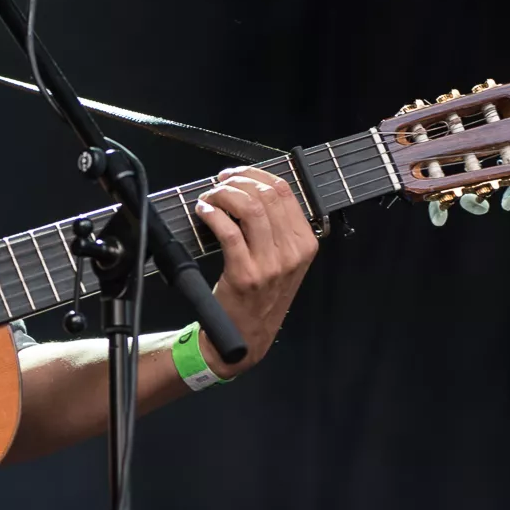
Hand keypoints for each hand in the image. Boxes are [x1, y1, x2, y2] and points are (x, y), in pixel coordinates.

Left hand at [195, 166, 318, 377]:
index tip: (236, 174)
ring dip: (224, 195)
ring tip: (211, 198)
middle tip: (219, 183)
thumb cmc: (262, 295)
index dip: (256, 174)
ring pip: (249, 209)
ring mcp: (270, 265)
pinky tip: (204, 212)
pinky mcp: (245, 274)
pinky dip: (212, 214)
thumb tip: (251, 188)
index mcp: (305, 244)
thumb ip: (277, 228)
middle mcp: (292, 253)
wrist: (247, 336)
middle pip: (266, 196)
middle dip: (237, 181)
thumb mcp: (284, 261)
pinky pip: (228, 231)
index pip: (285, 192)